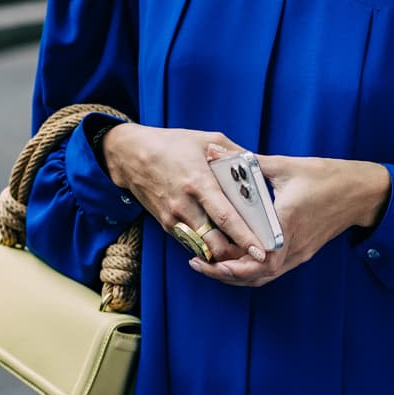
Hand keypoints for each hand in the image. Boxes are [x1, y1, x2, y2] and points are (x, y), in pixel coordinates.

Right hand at [100, 124, 267, 263]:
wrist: (131, 155)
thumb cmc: (173, 144)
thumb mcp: (208, 139)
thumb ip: (236, 155)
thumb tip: (260, 166)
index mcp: (198, 183)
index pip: (225, 218)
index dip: (245, 238)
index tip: (262, 252)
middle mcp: (185, 205)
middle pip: (215, 243)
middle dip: (238, 254)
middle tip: (257, 255)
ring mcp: (174, 218)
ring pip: (204, 249)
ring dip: (223, 254)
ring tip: (243, 252)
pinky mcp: (167, 225)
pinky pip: (192, 244)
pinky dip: (208, 248)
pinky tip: (222, 242)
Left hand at [188, 150, 390, 287]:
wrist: (361, 193)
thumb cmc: (327, 177)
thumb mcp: (286, 166)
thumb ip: (248, 161)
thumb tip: (214, 150)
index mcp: (288, 223)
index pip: (259, 258)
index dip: (232, 266)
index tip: (208, 260)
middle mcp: (294, 244)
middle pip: (257, 275)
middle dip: (225, 275)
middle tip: (200, 265)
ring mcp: (300, 252)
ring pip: (264, 277)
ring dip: (237, 275)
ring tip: (212, 265)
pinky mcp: (303, 252)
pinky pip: (274, 269)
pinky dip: (252, 270)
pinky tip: (236, 259)